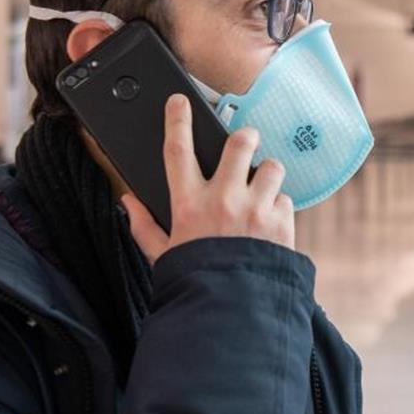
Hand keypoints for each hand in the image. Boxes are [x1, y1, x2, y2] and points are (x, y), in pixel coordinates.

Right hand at [122, 94, 295, 264]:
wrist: (233, 312)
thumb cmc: (195, 281)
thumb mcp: (161, 256)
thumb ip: (143, 227)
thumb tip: (127, 201)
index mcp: (188, 205)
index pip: (177, 151)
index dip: (177, 120)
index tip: (178, 101)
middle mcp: (223, 200)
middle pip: (239, 143)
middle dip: (245, 137)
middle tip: (245, 143)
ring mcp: (256, 210)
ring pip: (271, 166)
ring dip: (267, 175)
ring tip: (260, 191)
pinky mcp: (282, 222)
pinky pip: (286, 198)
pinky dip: (279, 207)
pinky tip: (270, 224)